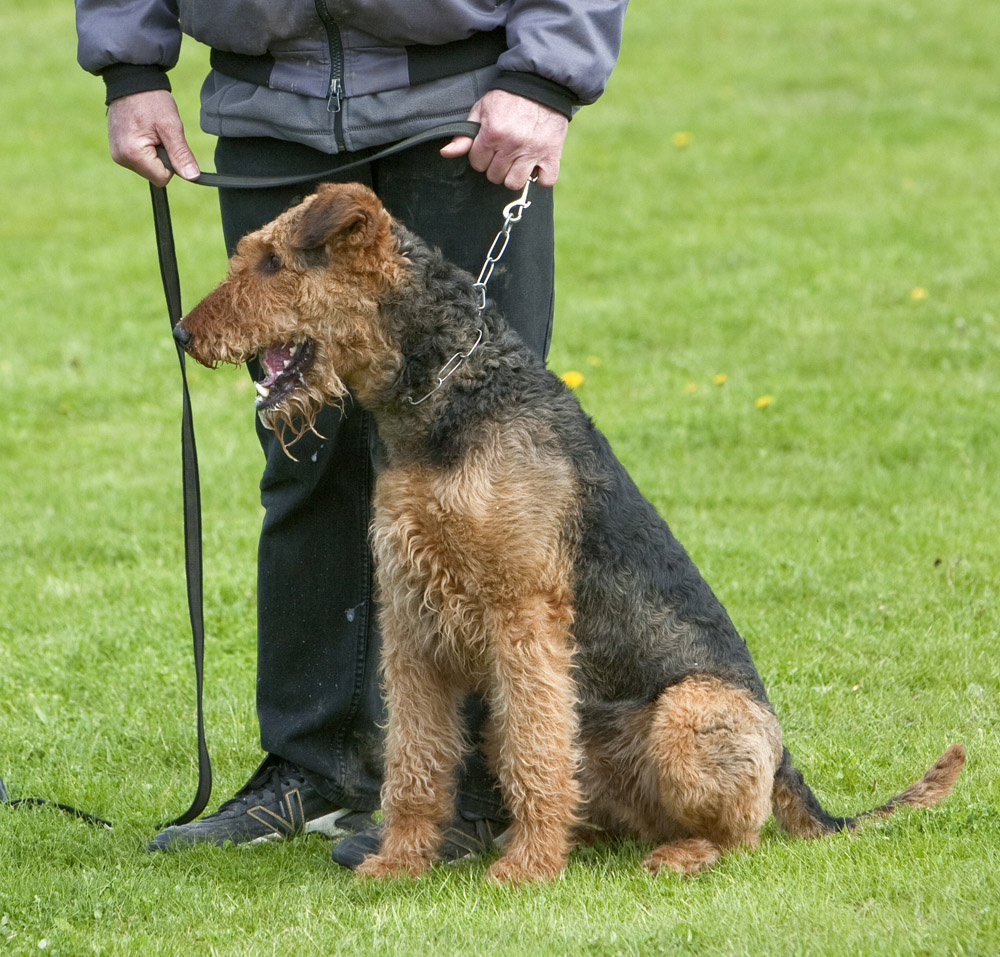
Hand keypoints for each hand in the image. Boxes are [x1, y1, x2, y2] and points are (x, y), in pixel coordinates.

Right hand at [107, 90, 199, 185]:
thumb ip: (181, 154)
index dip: (171, 163)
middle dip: (162, 157)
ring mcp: (117, 154)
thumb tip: (192, 177)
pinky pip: (139, 159)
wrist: (131, 81)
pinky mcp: (117, 149)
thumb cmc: (151, 100)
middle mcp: (121, 158)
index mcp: (132, 154)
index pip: (162, 178)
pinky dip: (145, 148)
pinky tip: (142, 131)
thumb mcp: (171, 126)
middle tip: (157, 133)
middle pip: (154, 174)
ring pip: (147, 167)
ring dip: (154, 152)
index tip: (167, 142)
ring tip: (149, 130)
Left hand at [440, 89, 568, 189]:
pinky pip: (545, 181)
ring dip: (513, 175)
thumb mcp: (481, 110)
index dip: (480, 156)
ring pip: (514, 183)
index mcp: (493, 133)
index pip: (477, 164)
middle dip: (495, 166)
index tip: (488, 147)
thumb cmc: (508, 98)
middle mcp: (512, 144)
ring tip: (516, 161)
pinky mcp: (552, 154)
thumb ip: (464, 135)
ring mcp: (533, 151)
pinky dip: (540, 178)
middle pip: (494, 176)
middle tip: (502, 152)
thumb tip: (446, 153)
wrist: (540, 84)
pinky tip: (535, 166)